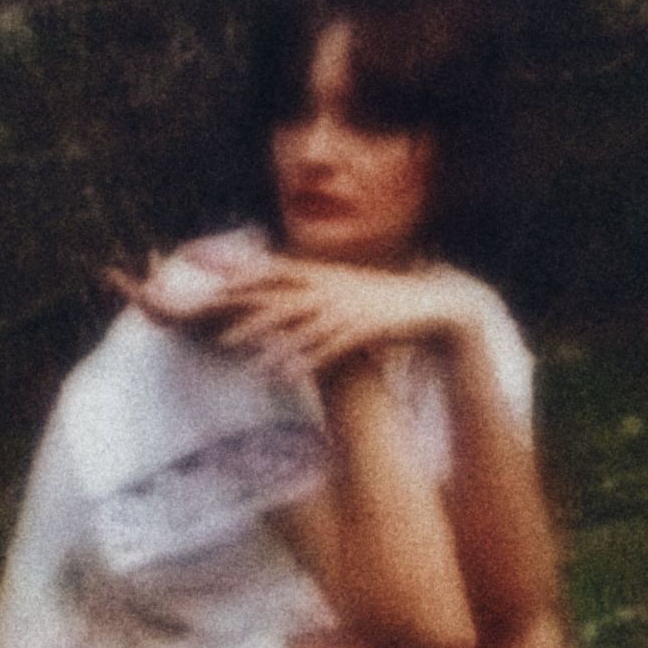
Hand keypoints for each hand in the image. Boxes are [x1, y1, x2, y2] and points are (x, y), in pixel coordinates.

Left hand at [207, 258, 481, 380]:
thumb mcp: (349, 284)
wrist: (430, 303)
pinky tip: (286, 375)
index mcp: (326, 274)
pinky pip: (328, 348)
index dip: (246, 278)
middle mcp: (331, 288)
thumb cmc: (385, 298)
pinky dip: (306, 361)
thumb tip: (296, 286)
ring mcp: (346, 309)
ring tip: (243, 360)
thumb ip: (321, 285)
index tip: (217, 286)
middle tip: (217, 330)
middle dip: (247, 314)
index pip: (277, 271)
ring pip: (299, 327)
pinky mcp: (363, 330)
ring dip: (270, 344)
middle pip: (280, 300)